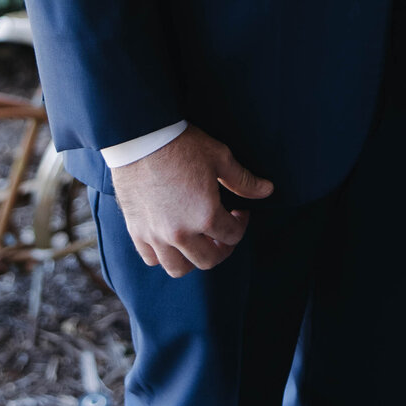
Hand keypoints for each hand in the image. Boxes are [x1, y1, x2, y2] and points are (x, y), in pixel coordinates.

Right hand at [110, 123, 272, 276]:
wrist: (141, 137)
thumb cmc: (183, 144)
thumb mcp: (220, 157)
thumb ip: (244, 180)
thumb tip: (268, 190)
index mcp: (205, 215)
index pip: (232, 236)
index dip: (241, 224)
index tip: (239, 212)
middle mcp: (181, 233)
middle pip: (208, 260)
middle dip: (222, 249)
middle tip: (223, 232)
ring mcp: (156, 236)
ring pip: (178, 268)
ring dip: (192, 259)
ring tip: (198, 241)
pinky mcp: (137, 231)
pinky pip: (151, 259)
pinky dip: (163, 255)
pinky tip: (171, 238)